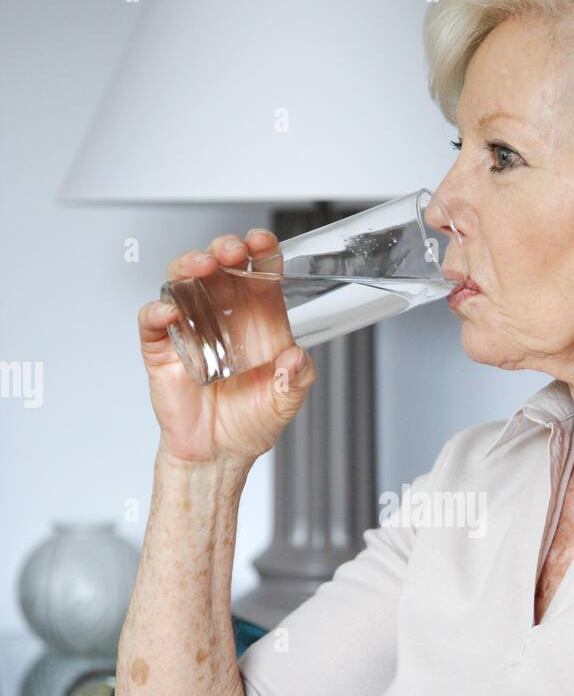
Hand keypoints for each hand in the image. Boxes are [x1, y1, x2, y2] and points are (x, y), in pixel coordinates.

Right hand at [140, 229, 315, 466]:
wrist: (218, 454)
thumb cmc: (251, 423)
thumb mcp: (286, 401)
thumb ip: (297, 377)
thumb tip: (296, 356)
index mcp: (257, 319)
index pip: (258, 272)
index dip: (261, 251)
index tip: (262, 242)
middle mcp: (223, 316)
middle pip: (218, 266)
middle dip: (223, 248)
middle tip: (230, 252)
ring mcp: (191, 327)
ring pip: (182, 280)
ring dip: (189, 265)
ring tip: (203, 266)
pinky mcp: (163, 348)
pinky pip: (153, 320)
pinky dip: (158, 310)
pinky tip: (170, 311)